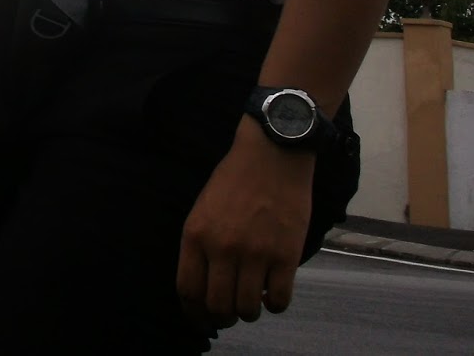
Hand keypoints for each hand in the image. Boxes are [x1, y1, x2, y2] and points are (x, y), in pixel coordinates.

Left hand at [176, 118, 315, 328]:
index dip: (194, 312)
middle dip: (222, 317)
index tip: (202, 318)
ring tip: (252, 302)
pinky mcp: (285, 255)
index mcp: (195, 235)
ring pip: (247, 309)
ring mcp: (255, 253)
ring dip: (249, 312)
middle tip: (229, 314)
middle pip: (217, 305)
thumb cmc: (234, 179)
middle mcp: (221, 248)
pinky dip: (275, 305)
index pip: (187, 290)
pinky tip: (273, 293)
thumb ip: (200, 244)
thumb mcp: (202, 208)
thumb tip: (204, 283)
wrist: (271, 155)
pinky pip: (279, 300)